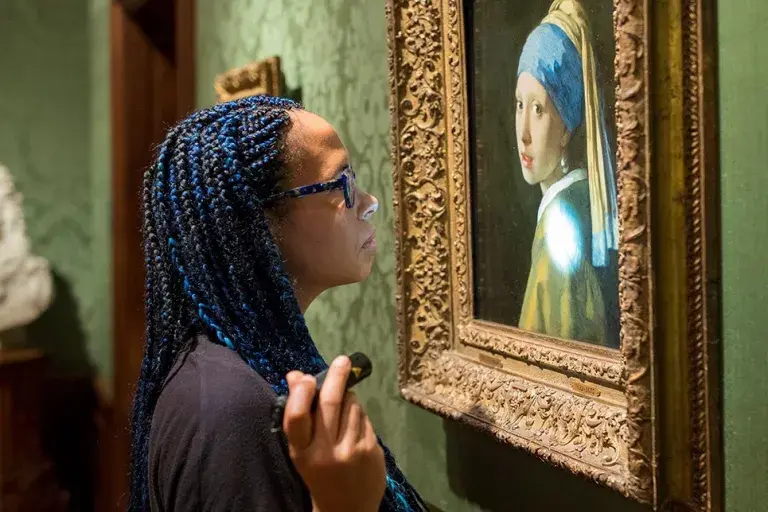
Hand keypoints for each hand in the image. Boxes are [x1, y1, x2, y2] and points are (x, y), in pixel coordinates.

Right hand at [283, 356, 385, 511]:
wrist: (346, 508)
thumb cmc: (319, 471)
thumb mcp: (303, 449)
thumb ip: (299, 414)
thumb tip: (296, 374)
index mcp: (302, 452)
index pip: (297, 416)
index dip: (301, 392)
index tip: (308, 377)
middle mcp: (326, 452)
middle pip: (330, 403)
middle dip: (336, 377)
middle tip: (342, 360)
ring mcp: (351, 451)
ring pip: (351, 405)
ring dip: (348, 396)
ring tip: (343, 404)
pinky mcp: (371, 449)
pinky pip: (364, 417)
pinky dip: (359, 412)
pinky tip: (354, 423)